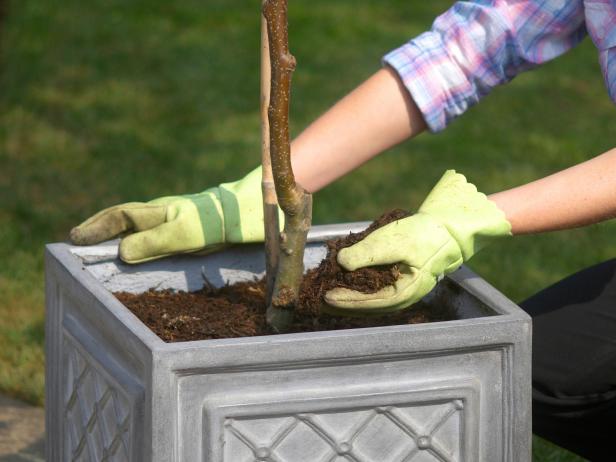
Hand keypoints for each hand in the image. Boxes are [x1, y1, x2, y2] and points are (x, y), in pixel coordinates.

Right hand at [70, 167, 280, 262]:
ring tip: (104, 250)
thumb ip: (156, 242)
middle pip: (128, 219)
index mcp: (162, 211)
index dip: (98, 226)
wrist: (259, 209)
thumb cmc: (225, 220)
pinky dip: (145, 243)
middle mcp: (168, 214)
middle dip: (102, 228)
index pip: (121, 216)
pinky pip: (163, 236)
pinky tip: (147, 254)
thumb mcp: (188, 234)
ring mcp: (182, 220)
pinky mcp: (197, 230)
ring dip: (121, 235)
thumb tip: (120, 252)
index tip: (74, 239)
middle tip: (78, 240)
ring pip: (144, 226)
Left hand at [325, 170, 510, 313]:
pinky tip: (348, 285)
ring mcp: (405, 289)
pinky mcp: (403, 280)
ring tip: (329, 297)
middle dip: (344, 305)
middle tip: (320, 302)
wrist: (451, 229)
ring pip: (373, 301)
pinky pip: (378, 291)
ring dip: (351, 299)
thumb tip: (341, 262)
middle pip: (369, 306)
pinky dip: (361, 291)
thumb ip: (367, 253)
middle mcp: (405, 296)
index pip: (369, 302)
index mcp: (406, 291)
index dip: (346, 301)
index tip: (325, 296)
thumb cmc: (426, 234)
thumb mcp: (394, 240)